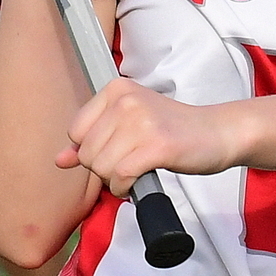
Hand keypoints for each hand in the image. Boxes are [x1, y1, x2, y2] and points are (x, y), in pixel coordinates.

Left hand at [55, 78, 243, 197]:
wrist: (215, 133)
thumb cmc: (171, 129)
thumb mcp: (128, 125)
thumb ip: (92, 139)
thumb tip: (60, 158)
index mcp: (116, 89)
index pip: (76, 130)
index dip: (91, 149)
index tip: (114, 149)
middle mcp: (126, 100)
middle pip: (87, 152)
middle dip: (104, 167)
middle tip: (129, 160)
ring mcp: (141, 121)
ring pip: (102, 167)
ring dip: (116, 179)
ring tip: (137, 168)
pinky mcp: (156, 145)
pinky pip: (120, 177)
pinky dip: (125, 187)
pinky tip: (139, 178)